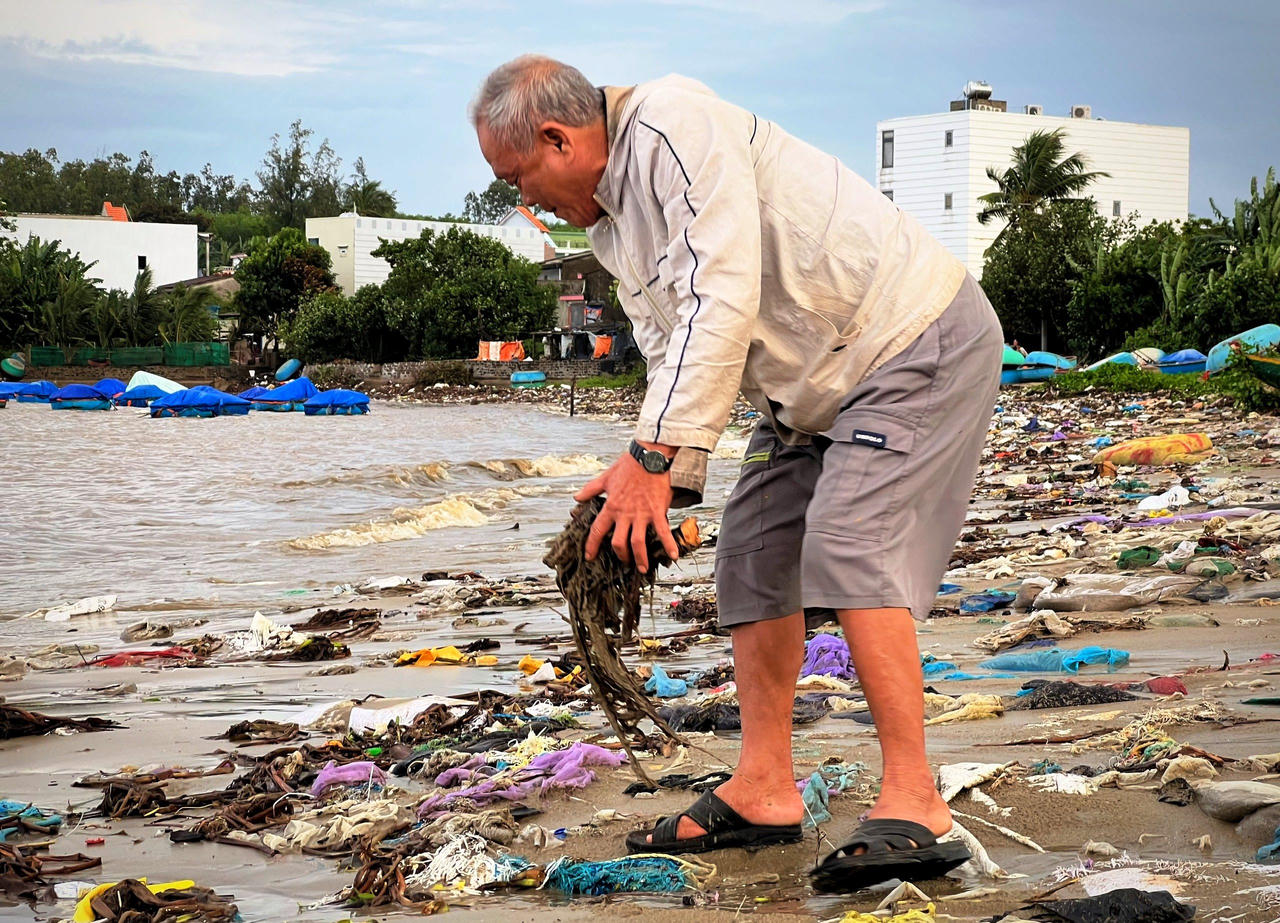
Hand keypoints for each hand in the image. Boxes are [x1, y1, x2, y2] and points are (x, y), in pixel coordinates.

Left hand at [576, 450, 677, 572]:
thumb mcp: (605, 477)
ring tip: (642, 567)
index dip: (592, 545)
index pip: (598, 530)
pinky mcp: (657, 511)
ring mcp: (641, 514)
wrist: (650, 456)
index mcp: (611, 506)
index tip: (590, 556)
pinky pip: (662, 531)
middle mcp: (625, 513)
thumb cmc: (629, 465)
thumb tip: (576, 498)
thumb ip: (591, 490)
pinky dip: (669, 544)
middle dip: (621, 555)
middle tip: (624, 562)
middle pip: (619, 542)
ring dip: (640, 557)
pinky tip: (673, 555)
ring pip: (638, 542)